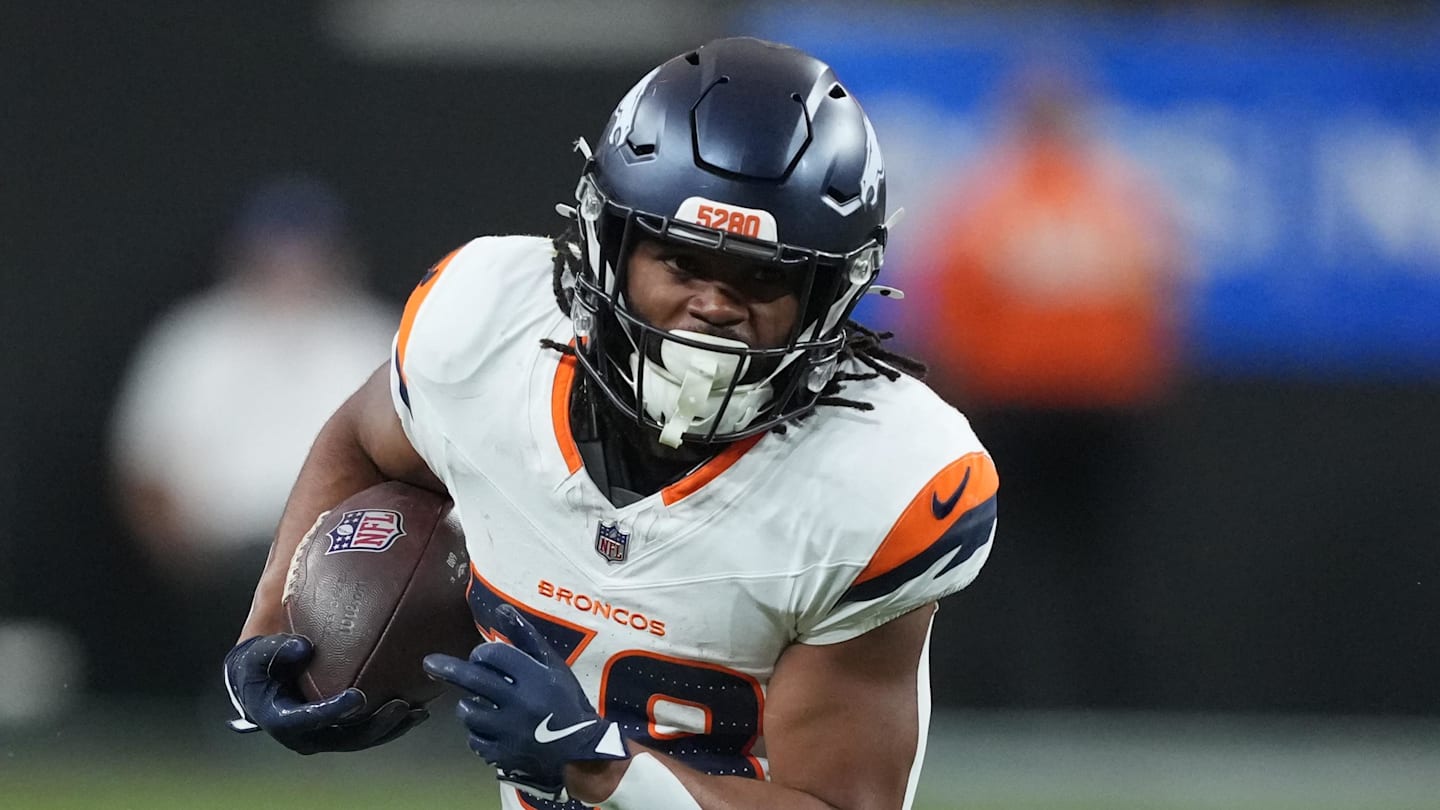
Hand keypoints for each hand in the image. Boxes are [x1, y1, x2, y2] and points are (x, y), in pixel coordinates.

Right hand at [224, 634, 428, 754]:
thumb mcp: (258, 655)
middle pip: (345, 738)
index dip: (334, 712)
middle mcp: (307, 736)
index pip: (311, 720)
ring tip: (417, 712)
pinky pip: (369, 730)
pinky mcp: (341, 729)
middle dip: (376, 725)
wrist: (260, 682)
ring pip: (362, 739)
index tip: (357, 698)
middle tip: (400, 706)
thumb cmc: (260, 666)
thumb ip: (277, 649)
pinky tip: (417, 709)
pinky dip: (393, 723)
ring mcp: (326, 735)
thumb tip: (303, 646)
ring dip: (391, 728)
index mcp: (283, 720)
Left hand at [423, 604, 628, 799]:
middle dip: (447, 669)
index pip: (494, 655)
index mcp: (535, 677)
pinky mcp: (502, 754)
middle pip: (474, 680)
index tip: (483, 656)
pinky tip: (488, 727)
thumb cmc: (566, 701)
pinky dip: (477, 731)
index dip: (483, 652)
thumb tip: (501, 609)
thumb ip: (525, 637)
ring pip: (469, 711)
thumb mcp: (552, 665)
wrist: (579, 750)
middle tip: (429, 663)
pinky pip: (474, 739)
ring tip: (479, 703)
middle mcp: (520, 703)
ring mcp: (509, 731)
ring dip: (468, 704)